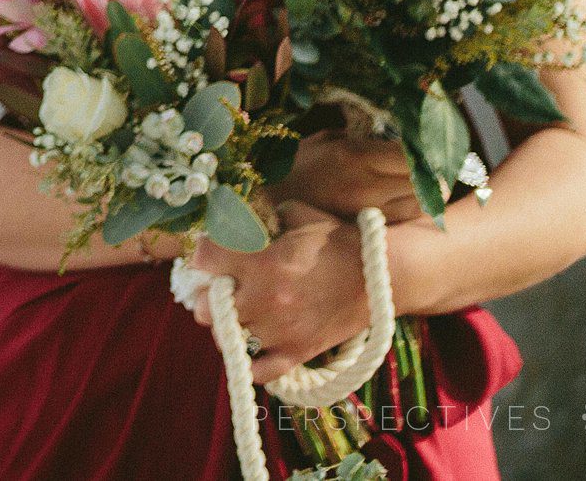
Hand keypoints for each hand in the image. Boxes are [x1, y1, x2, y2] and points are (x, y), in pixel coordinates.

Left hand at [186, 213, 379, 382]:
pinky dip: (250, 362)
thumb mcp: (297, 215)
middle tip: (220, 289)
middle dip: (208, 296)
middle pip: (206, 308)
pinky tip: (250, 347)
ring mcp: (281, 330)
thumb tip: (236, 214)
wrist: (382, 276)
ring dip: (228, 326)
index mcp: (262, 261)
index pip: (205, 259)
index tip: (210, 254)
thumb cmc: (338, 241)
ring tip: (237, 315)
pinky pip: (259, 371)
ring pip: (228, 339)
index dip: (203, 254)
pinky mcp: (299, 352)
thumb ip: (262, 215)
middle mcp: (266, 298)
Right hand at [268, 129, 424, 225]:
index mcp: (356, 155)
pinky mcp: (368, 229)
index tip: (430, 147)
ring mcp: (370, 210)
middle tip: (436, 166)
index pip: (411, 154)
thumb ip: (360, 140)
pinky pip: (406, 218)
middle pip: (423, 180)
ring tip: (430, 184)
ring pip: (421, 203)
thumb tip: (392, 140)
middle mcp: (368, 184)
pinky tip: (411, 199)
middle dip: (433, 172)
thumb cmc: (294, 166)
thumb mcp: (325, 141)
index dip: (426, 151)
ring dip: (430, 193)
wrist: (269, 204)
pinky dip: (415, 208)